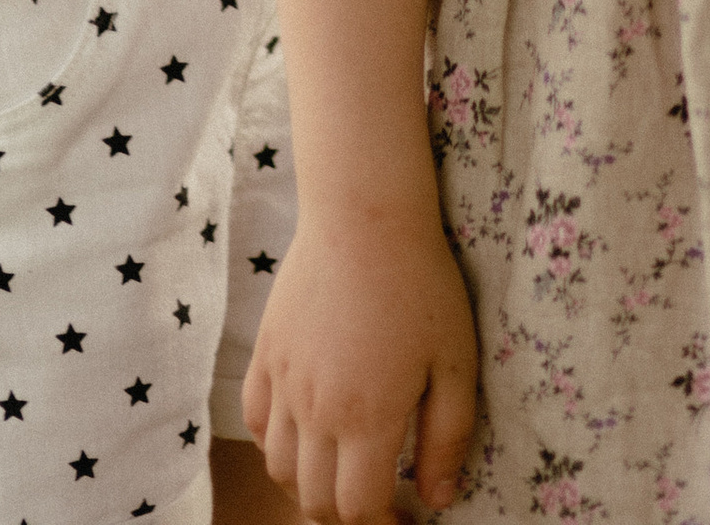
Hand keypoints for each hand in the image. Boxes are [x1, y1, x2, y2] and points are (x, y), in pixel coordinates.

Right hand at [243, 206, 477, 520]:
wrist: (366, 214)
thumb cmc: (421, 283)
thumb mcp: (455, 363)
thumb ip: (446, 438)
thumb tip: (436, 498)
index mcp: (367, 418)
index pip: (358, 510)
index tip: (407, 518)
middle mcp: (315, 410)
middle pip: (315, 500)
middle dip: (348, 516)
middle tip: (378, 501)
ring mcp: (284, 381)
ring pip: (279, 468)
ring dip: (308, 486)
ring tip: (342, 472)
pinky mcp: (266, 352)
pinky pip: (254, 422)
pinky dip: (274, 444)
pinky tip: (304, 435)